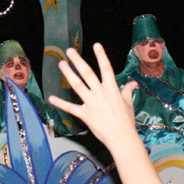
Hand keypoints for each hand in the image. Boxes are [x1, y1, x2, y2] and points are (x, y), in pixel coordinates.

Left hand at [50, 43, 168, 183]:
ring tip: (61, 64)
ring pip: (78, 86)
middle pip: (88, 74)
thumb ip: (127, 91)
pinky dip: (60, 103)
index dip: (101, 56)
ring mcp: (92, 103)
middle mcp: (100, 93)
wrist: (122, 138)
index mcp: (112, 89)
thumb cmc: (126, 121)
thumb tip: (133, 83)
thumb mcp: (128, 103)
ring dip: (69, 74)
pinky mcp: (85, 115)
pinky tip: (51, 98)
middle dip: (78, 61)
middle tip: (70, 51)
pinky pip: (70, 108)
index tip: (96, 45)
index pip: (106, 69)